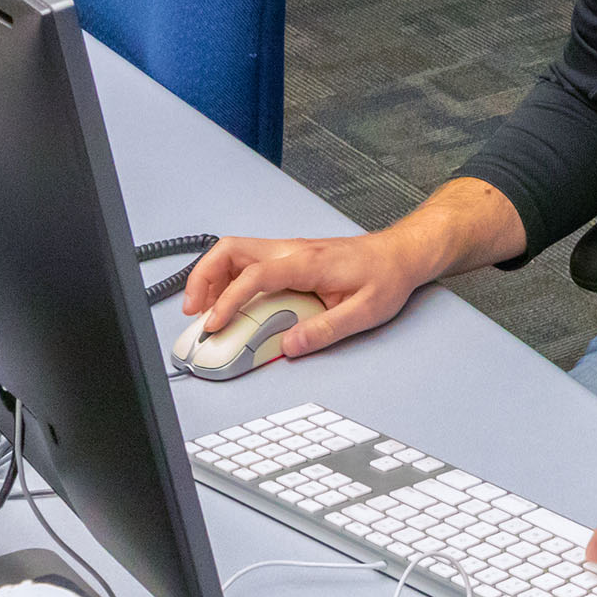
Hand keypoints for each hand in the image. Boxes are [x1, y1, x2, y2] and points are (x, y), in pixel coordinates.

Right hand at [179, 231, 439, 358]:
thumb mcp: (365, 311)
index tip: (214, 324)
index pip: (255, 275)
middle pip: (231, 250)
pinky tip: (228, 301)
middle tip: (194, 312)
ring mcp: (290, 250)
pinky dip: (228, 277)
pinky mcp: (290, 256)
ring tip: (202, 310)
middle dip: (203, 277)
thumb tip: (289, 346)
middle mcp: (293, 250)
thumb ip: (326, 330)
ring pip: (235, 252)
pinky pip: (248, 260)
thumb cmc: (388, 276)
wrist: (403, 253)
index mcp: (308, 262)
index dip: (228, 300)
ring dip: (211, 276)